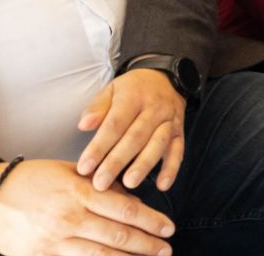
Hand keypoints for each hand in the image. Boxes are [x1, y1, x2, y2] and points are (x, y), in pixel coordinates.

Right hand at [0, 159, 177, 255]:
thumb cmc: (31, 181)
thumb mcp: (68, 172)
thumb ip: (101, 185)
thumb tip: (132, 199)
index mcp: (80, 192)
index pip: (125, 209)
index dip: (151, 220)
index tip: (168, 228)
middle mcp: (70, 217)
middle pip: (118, 235)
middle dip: (147, 244)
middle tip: (166, 249)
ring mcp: (55, 240)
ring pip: (101, 255)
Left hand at [75, 70, 185, 192]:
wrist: (164, 77)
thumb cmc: (131, 90)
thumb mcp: (111, 90)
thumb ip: (97, 108)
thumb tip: (84, 125)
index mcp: (133, 97)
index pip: (114, 125)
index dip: (99, 147)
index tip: (84, 168)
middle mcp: (154, 108)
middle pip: (135, 137)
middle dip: (117, 162)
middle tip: (101, 184)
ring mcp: (169, 120)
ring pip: (158, 144)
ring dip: (144, 165)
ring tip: (129, 184)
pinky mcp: (180, 131)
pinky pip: (178, 150)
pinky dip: (172, 168)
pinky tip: (162, 186)